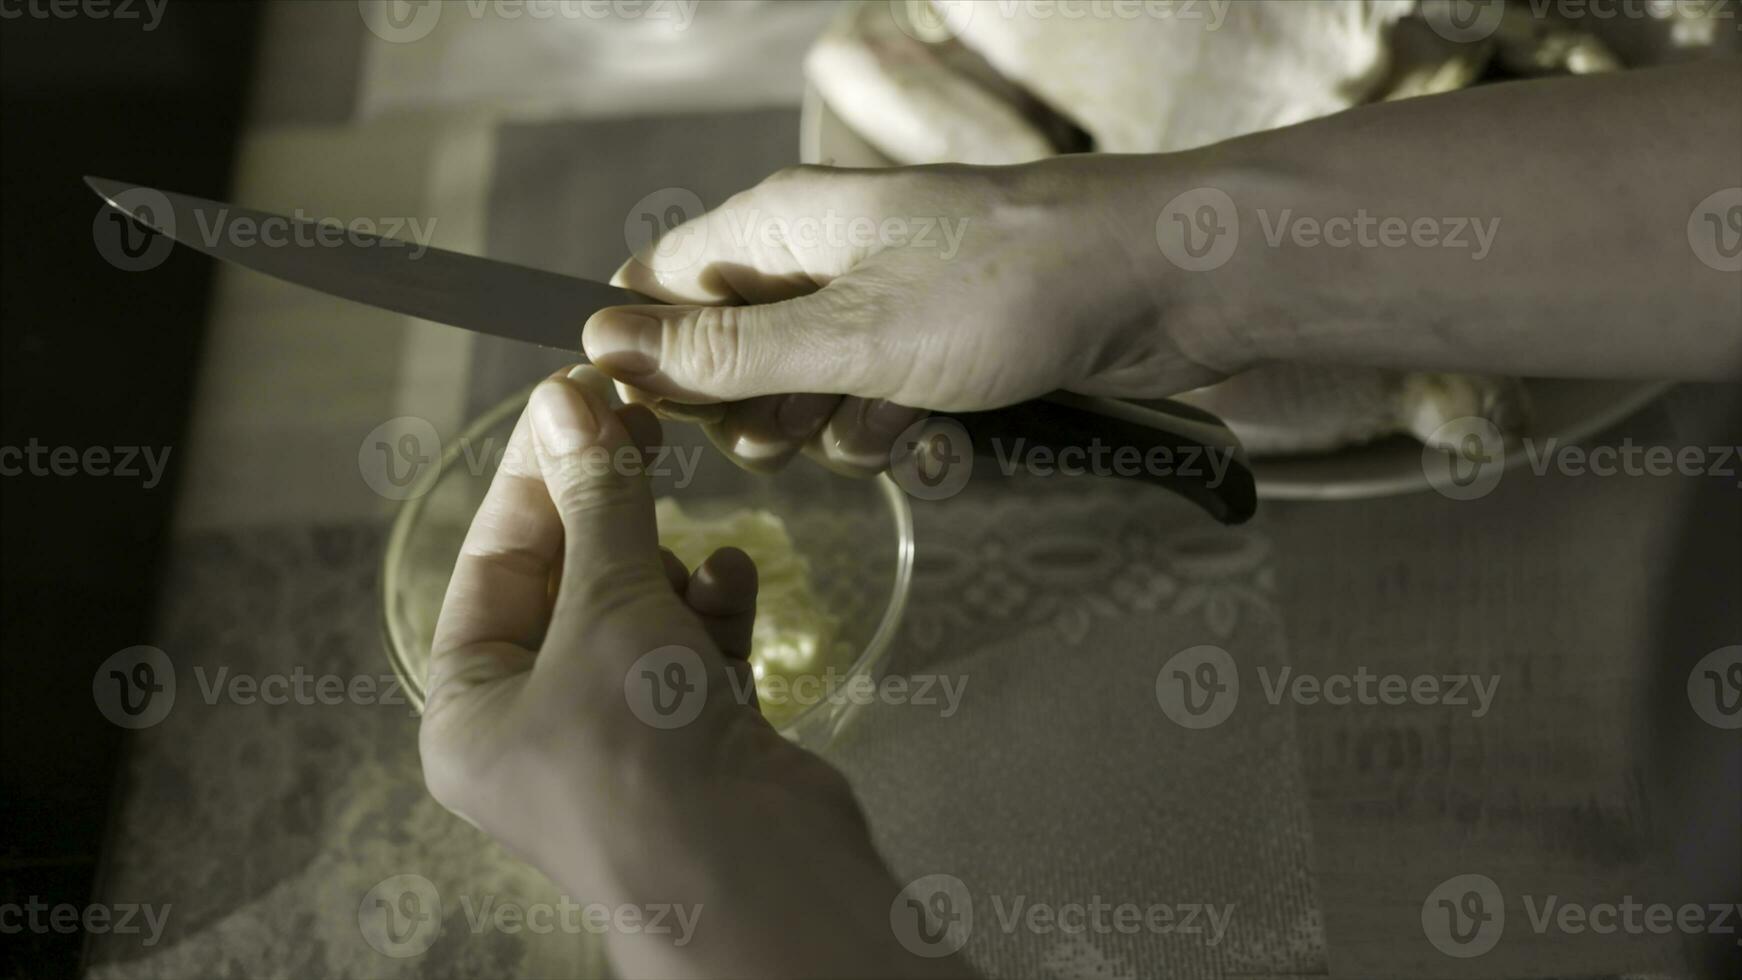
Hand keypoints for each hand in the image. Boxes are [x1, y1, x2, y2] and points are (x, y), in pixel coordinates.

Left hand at [418, 366, 971, 978]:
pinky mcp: (696, 739)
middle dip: (609, 511)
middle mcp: (538, 726)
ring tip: (695, 539)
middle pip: (567, 583)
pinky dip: (713, 610)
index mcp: (472, 711)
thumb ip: (598, 503)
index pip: (492, 564)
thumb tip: (569, 402)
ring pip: (638, 612)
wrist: (754, 880)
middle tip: (645, 424)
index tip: (576, 398)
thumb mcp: (608, 608)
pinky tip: (733, 582)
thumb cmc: (645, 759)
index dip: (535, 476)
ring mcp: (621, 735)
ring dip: (669, 566)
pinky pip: (695, 649)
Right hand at [584, 160, 1241, 474]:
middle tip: (797, 432)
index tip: (664, 423)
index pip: (660, 285)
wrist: (1165, 285)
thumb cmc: (1009, 287)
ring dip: (842, 432)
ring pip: (809, 395)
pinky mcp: (940, 348)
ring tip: (899, 421)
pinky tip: (946, 437)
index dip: (650, 360)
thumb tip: (601, 344)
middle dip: (758, 414)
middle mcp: (824, 257)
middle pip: (732, 354)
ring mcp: (886, 304)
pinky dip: (904, 434)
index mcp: (783, 224)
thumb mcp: (851, 335)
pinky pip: (881, 408)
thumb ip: (726, 353)